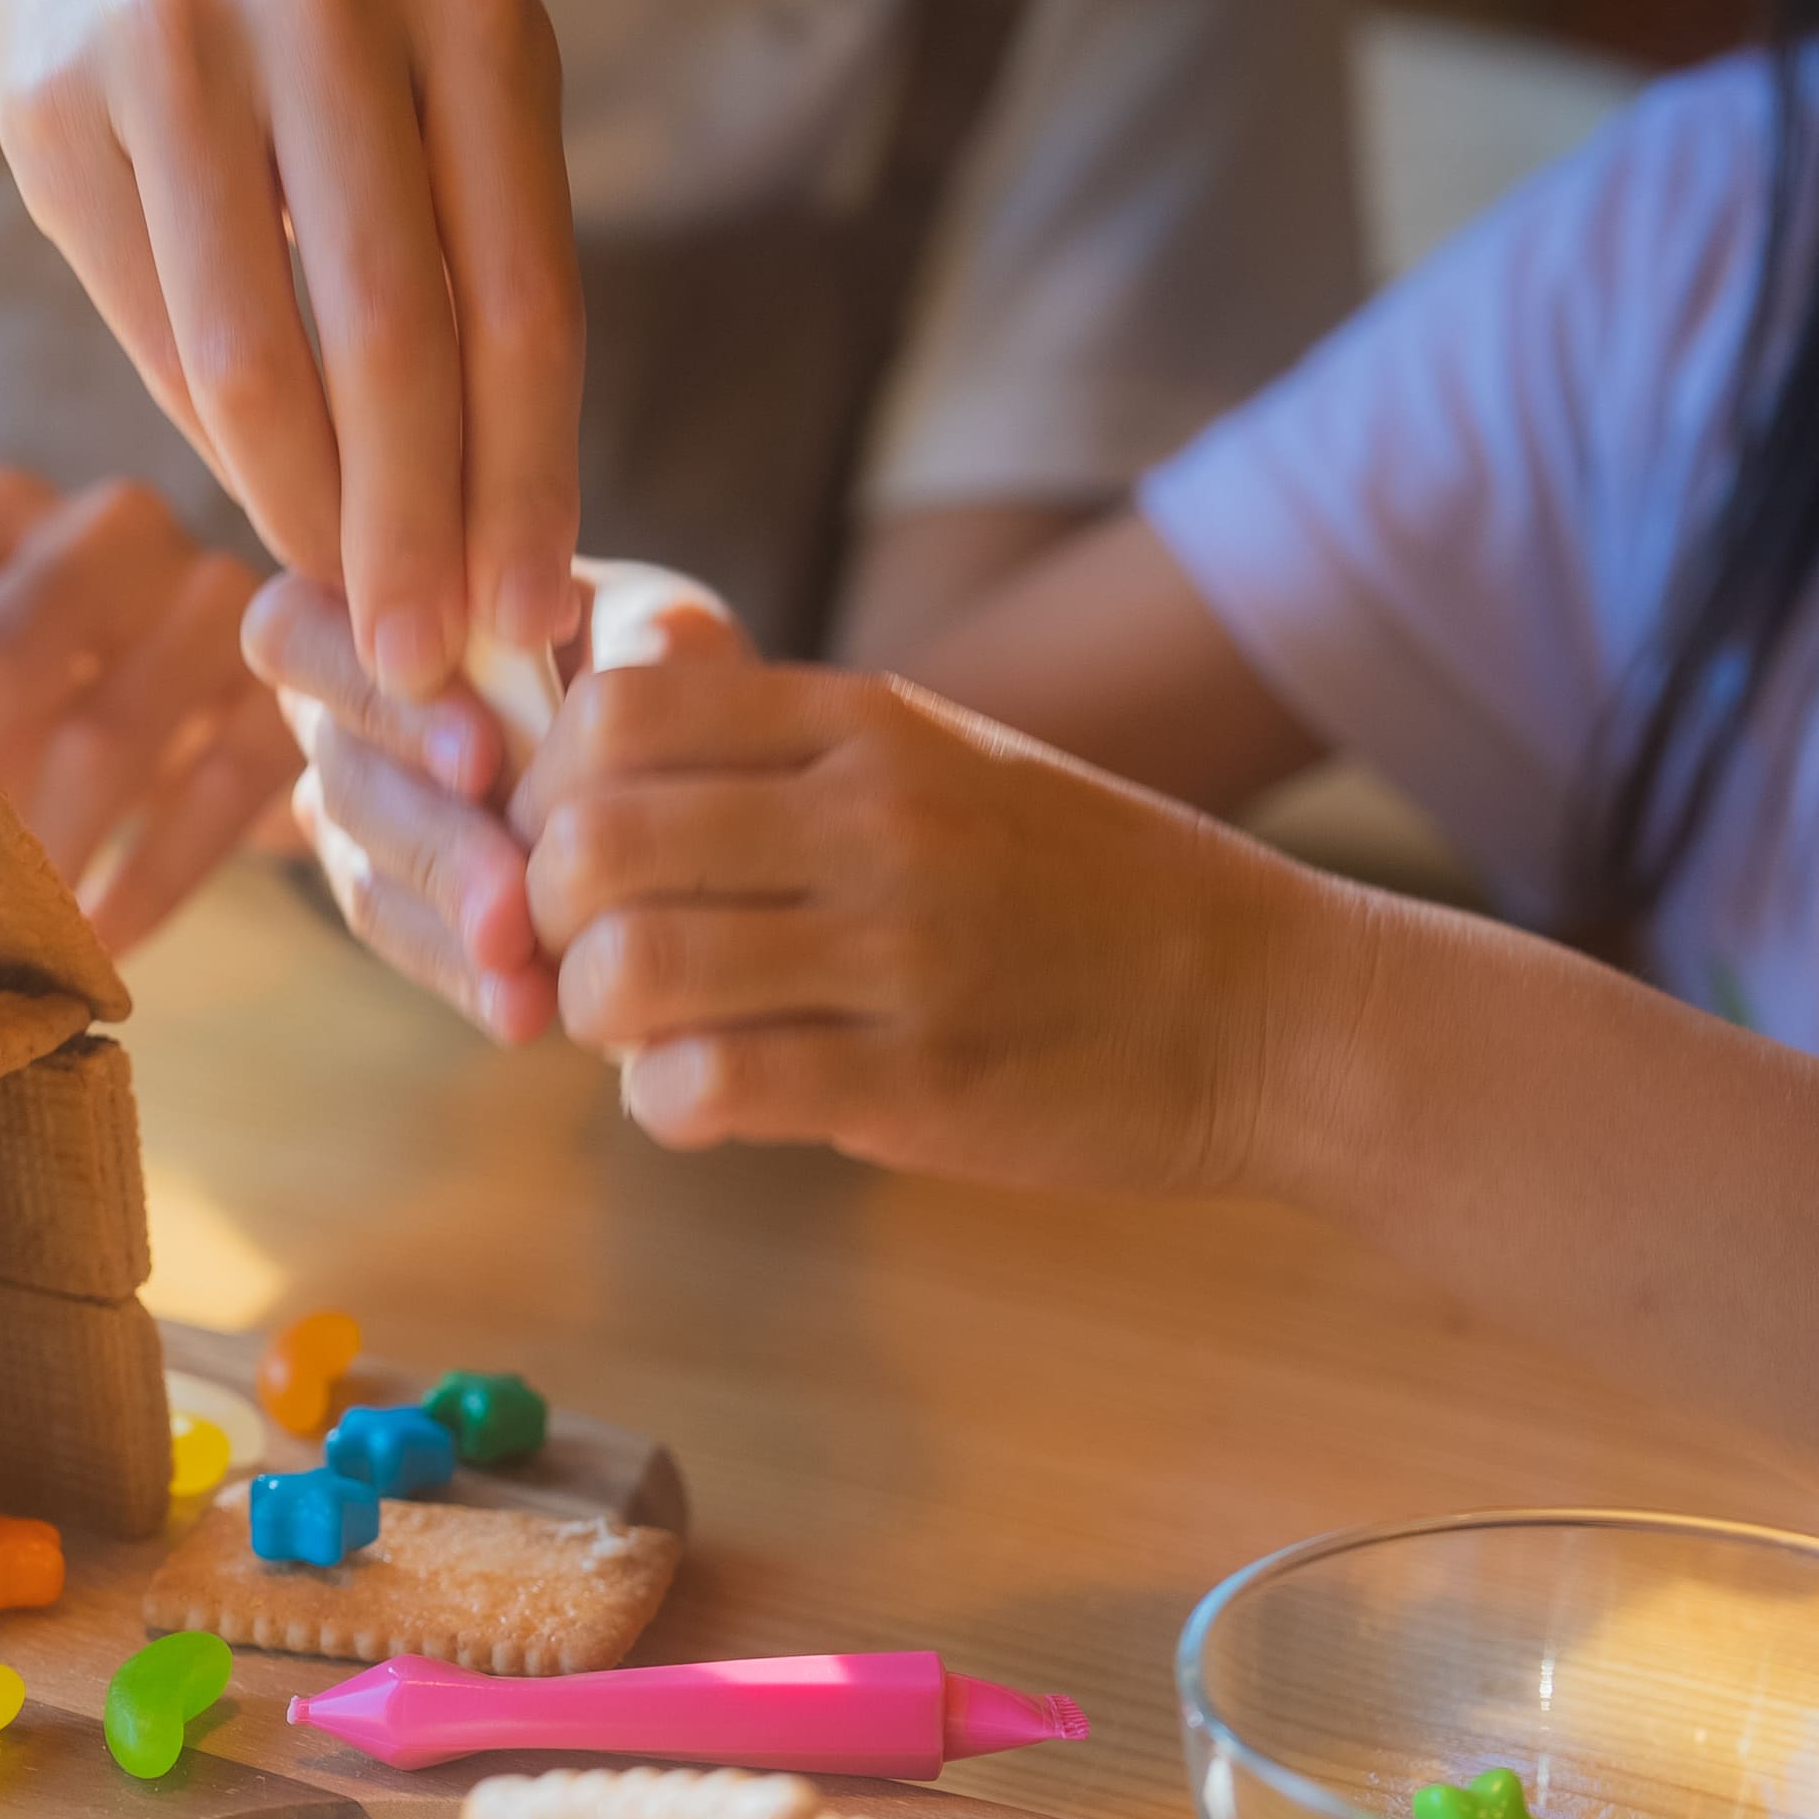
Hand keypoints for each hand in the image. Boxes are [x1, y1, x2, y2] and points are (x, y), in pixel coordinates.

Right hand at [0, 0, 583, 700]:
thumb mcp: (439, 142)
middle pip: (394, 334)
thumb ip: (481, 317)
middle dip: (409, 528)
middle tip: (416, 659)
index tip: (525, 623)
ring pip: (255, 351)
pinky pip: (151, 333)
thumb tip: (504, 587)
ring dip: (298, 510)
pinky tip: (257, 505)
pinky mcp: (62, 100)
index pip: (525, 300)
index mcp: (478, 14)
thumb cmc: (325, 94)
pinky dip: (213, 446)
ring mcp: (181, 35)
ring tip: (333, 603)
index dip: (526, 483)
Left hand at [0, 464, 297, 949]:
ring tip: (10, 955)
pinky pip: (214, 789)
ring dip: (48, 863)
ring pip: (109, 732)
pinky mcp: (289, 682)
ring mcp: (212, 592)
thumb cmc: (69, 721)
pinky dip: (150, 883)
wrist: (255, 715)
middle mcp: (103, 525)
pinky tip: (105, 947)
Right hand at [241, 563, 748, 1042]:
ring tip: (523, 959)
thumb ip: (640, 644)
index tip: (483, 757)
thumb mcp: (670, 640)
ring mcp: (359, 816)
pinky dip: (467, 976)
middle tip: (510, 893)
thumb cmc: (662, 673)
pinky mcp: (391, 904)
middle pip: (340, 770)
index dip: (371, 696)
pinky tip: (527, 1006)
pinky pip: (407, 943)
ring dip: (450, 917)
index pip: (297, 635)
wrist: (692, 781)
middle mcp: (344, 711)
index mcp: (383, 611)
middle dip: (432, 835)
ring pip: (366, 870)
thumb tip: (610, 688)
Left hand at [509, 664, 1347, 1194]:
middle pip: (591, 841)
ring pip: (630, 970)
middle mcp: (876, 818)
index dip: (547, 792)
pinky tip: (710, 1102)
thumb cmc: (1085, 895)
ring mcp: (900, 951)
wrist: (1273, 1011)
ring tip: (647, 1036)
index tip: (570, 855)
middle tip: (583, 958)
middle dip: (545, 917)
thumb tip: (598, 781)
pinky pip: (708, 1088)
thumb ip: (785, 761)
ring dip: (600, 1020)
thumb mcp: (945, 764)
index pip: (617, 712)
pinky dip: (668, 1106)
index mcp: (869, 723)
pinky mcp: (918, 1084)